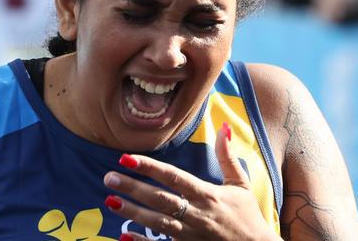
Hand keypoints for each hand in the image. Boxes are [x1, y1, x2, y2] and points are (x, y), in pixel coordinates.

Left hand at [103, 123, 279, 240]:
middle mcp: (197, 215)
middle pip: (160, 199)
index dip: (150, 167)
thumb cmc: (248, 217)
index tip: (127, 157)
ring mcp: (191, 236)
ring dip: (132, 213)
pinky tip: (123, 236)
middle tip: (109, 177)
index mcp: (208, 194)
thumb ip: (227, 157)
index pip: (174, 177)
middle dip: (133, 188)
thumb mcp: (241, 185)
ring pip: (157, 223)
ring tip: (110, 202)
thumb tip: (225, 127)